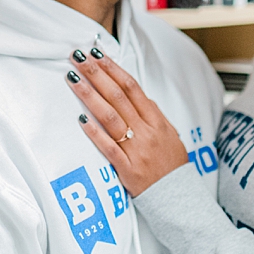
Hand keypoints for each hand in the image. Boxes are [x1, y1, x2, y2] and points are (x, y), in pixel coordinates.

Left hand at [66, 48, 190, 195]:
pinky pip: (108, 149)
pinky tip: (81, 119)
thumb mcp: (170, 135)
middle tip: (78, 58)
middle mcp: (147, 132)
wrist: (179, 198)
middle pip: (118, 97)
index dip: (113, 69)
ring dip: (90, 96)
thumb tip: (139, 96)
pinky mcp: (127, 169)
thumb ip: (154, 115)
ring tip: (74, 79)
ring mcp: (137, 150)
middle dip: (97, 74)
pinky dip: (95, 133)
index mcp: (157, 121)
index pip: (132, 88)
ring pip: (110, 117)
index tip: (97, 55)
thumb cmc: (172, 166)